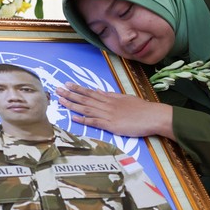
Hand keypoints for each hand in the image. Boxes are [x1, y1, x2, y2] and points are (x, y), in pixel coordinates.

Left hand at [56, 82, 173, 138]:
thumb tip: (100, 92)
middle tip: (57, 89)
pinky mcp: (111, 125)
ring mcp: (108, 115)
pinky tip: (73, 117)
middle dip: (70, 94)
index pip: (91, 92)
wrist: (153, 116)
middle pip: (85, 99)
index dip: (78, 89)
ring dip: (72, 104)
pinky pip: (94, 122)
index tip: (67, 84)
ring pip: (86, 108)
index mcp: (111, 99)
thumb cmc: (143, 109)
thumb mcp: (126, 99)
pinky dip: (83, 120)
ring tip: (60, 100)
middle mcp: (107, 105)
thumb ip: (112, 96)